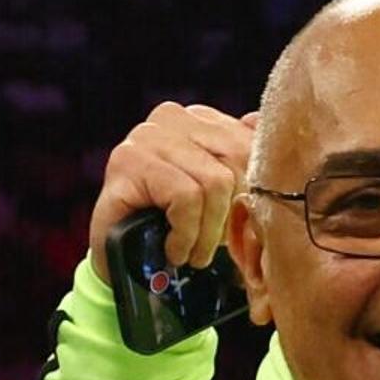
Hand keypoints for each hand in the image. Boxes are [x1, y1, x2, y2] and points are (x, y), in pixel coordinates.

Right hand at [88, 102, 258, 271]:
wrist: (120, 262)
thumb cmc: (175, 229)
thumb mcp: (218, 197)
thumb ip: (241, 162)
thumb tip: (259, 126)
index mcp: (198, 118)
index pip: (251, 143)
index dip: (256, 192)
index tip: (244, 227)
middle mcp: (171, 117)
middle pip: (238, 158)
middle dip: (234, 213)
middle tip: (218, 247)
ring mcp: (145, 136)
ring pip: (215, 181)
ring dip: (209, 232)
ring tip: (195, 254)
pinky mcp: (127, 163)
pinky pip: (185, 197)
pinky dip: (186, 233)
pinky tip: (175, 250)